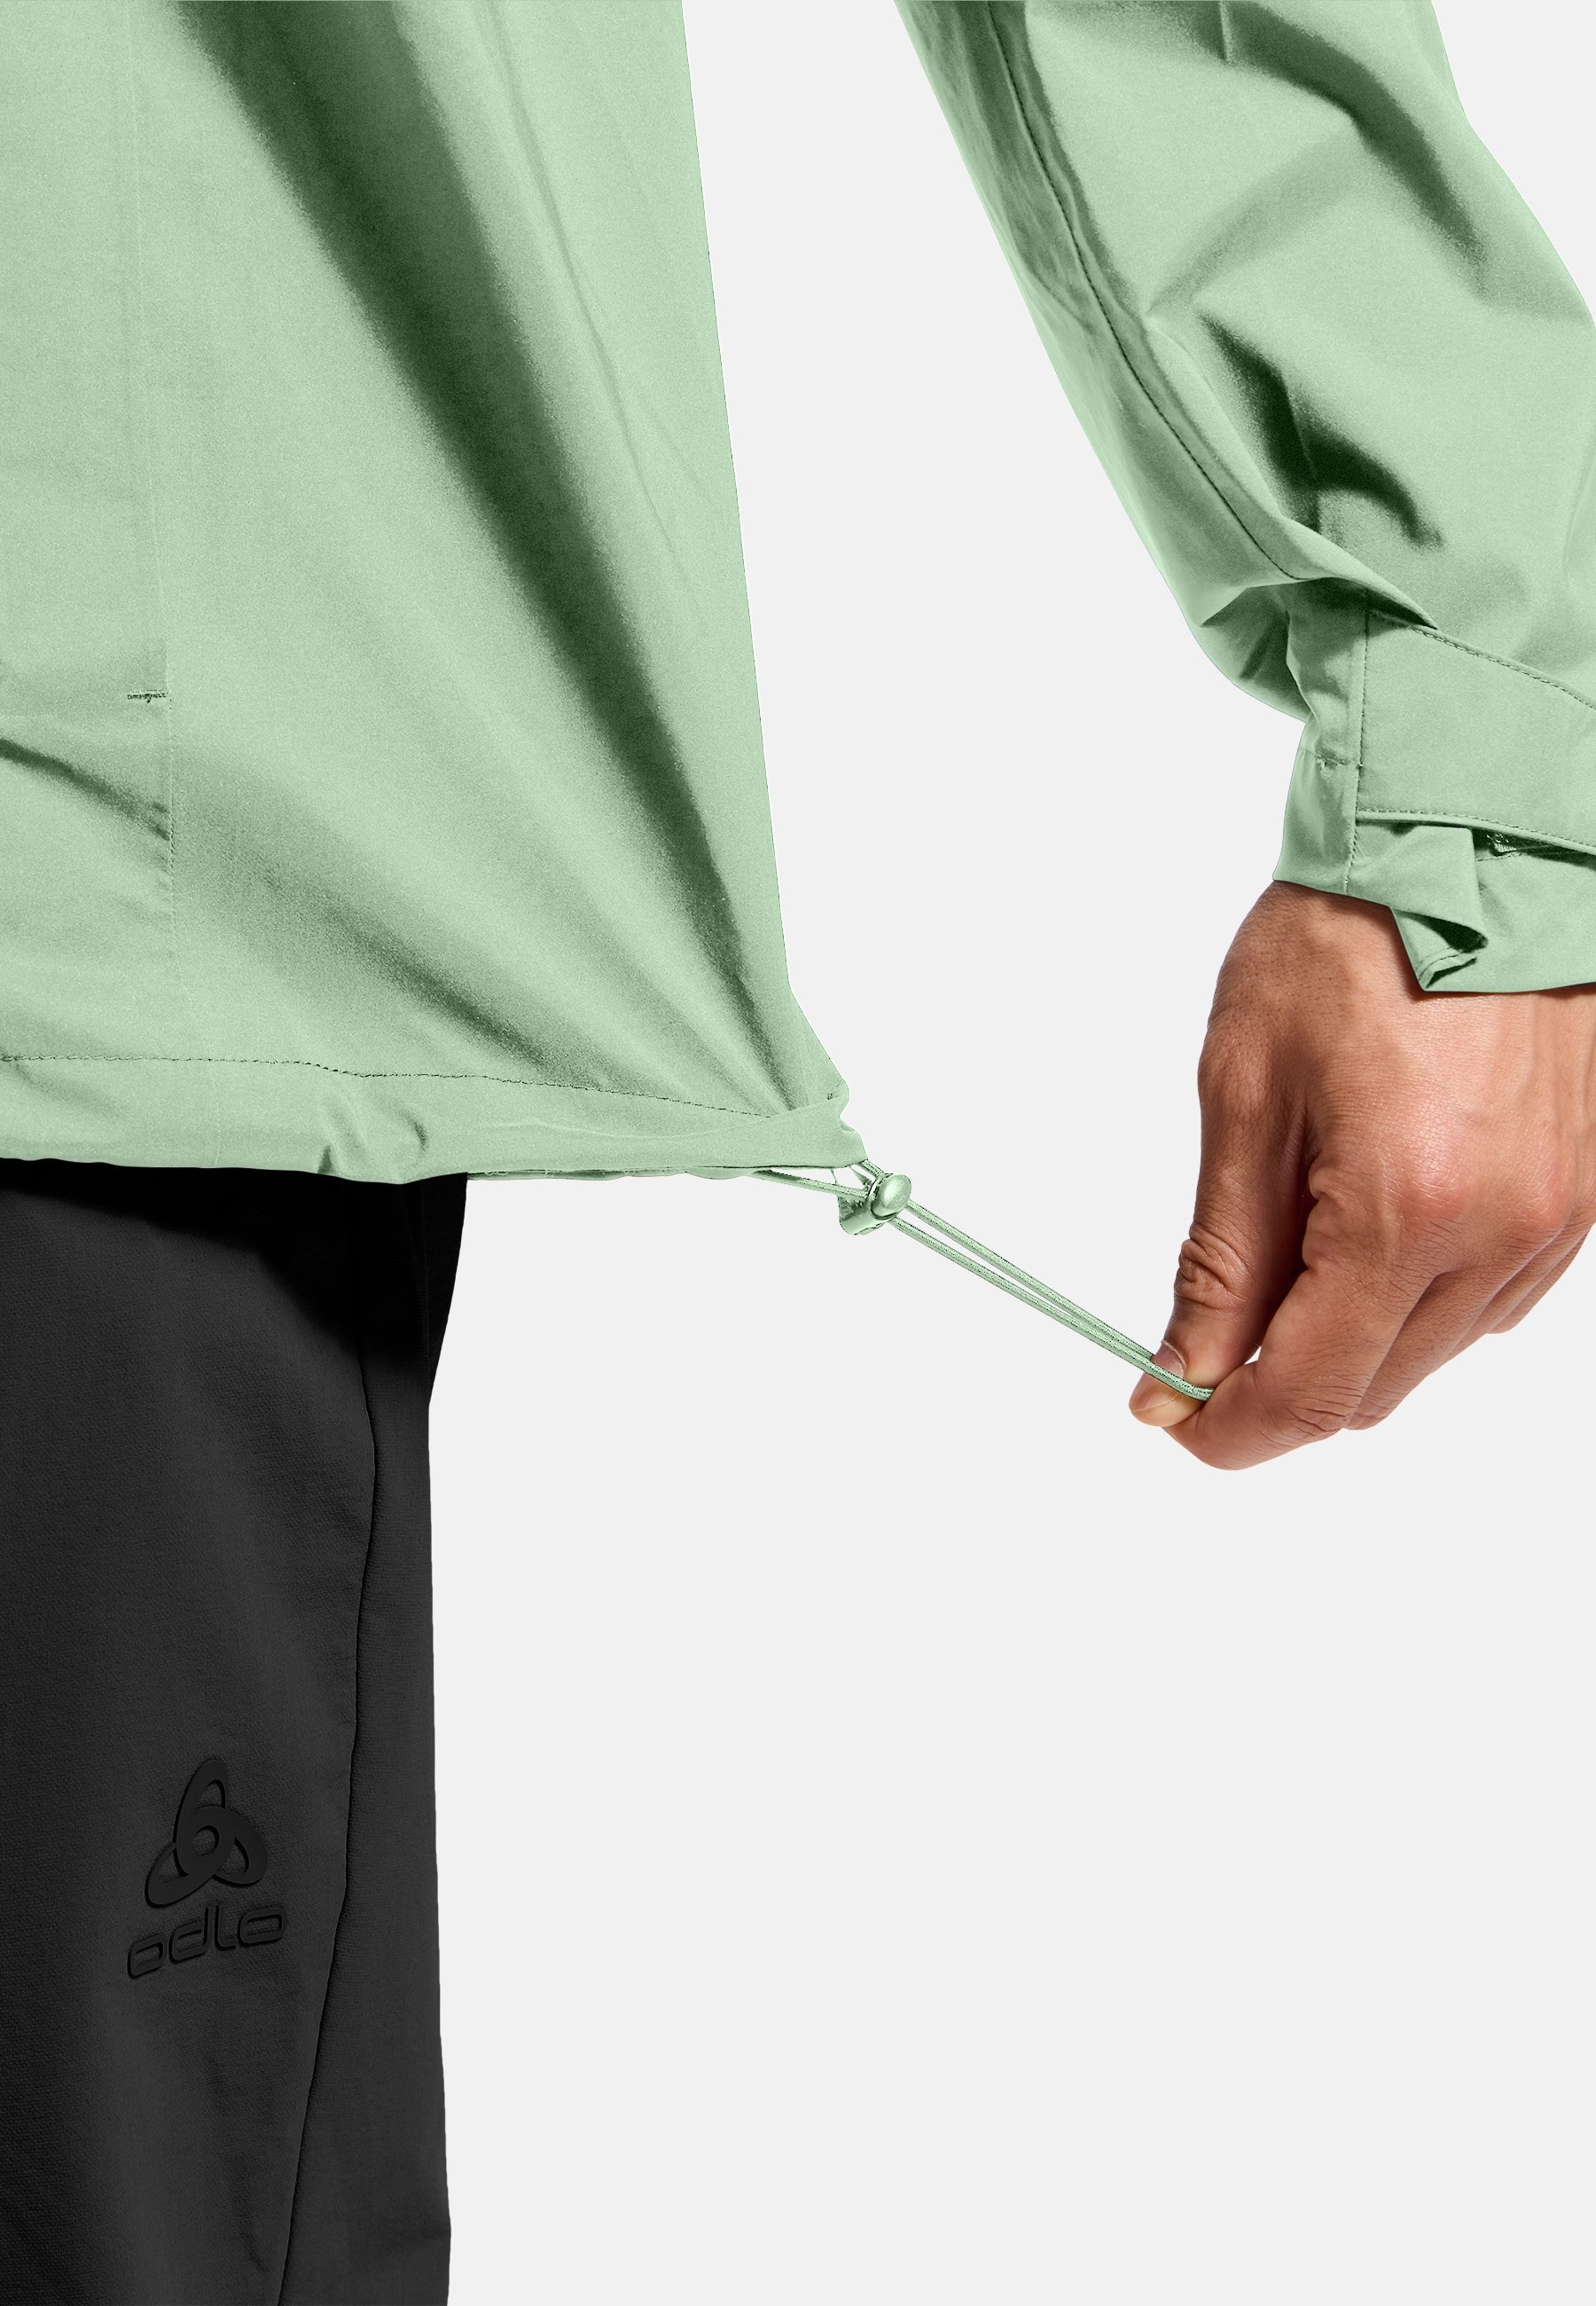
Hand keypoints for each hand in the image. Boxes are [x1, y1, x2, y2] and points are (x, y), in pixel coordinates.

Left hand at [1127, 882, 1595, 1467]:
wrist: (1471, 839)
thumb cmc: (1351, 938)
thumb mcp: (1247, 1097)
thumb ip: (1220, 1258)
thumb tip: (1180, 1371)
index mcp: (1407, 1210)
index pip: (1314, 1391)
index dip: (1232, 1431)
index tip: (1172, 1421)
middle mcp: (1504, 1231)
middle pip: (1379, 1389)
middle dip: (1284, 1386)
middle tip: (1207, 1339)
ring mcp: (1562, 1215)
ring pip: (1439, 1352)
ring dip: (1355, 1339)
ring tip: (1293, 1247)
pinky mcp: (1587, 1190)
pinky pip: (1498, 1297)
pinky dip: (1422, 1295)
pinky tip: (1375, 1227)